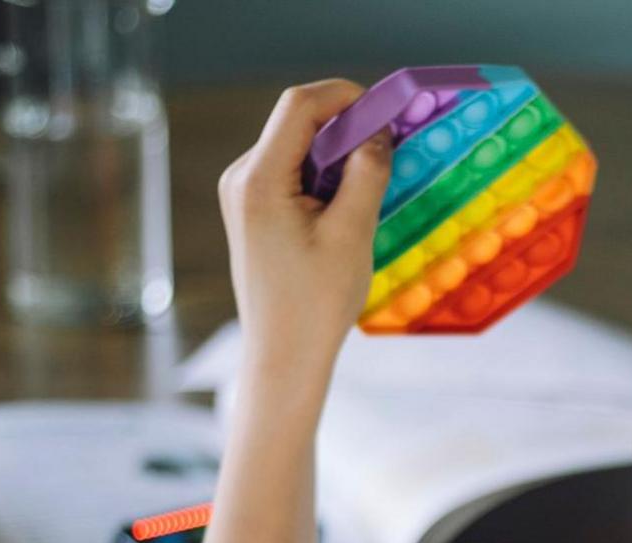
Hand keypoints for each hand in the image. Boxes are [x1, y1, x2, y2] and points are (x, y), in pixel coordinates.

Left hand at [218, 79, 392, 370]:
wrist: (284, 356)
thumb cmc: (316, 304)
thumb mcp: (352, 234)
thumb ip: (366, 174)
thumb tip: (378, 134)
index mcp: (259, 180)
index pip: (300, 105)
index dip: (346, 96)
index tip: (387, 115)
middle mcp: (242, 178)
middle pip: (298, 122)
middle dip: (346, 128)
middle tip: (388, 153)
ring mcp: (244, 193)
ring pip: (299, 147)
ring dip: (339, 156)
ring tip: (369, 192)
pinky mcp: (255, 210)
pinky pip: (294, 172)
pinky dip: (326, 177)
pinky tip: (347, 209)